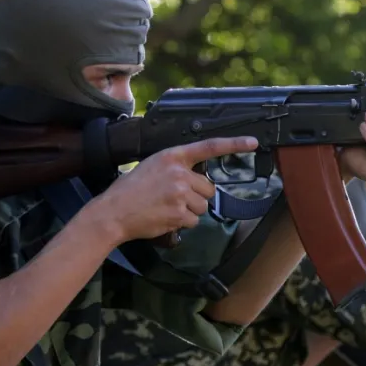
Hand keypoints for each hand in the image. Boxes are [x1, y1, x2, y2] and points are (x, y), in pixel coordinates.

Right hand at [93, 136, 257, 242]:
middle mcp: (179, 173)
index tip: (253, 142)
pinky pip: (193, 221)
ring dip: (189, 211)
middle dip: (197, 196)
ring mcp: (180, 194)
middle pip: (209, 188)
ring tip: (166, 208)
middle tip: (174, 198)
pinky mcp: (179, 213)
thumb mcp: (151, 166)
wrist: (112, 212)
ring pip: (202, 206)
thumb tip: (197, 178)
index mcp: (172, 156)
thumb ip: (176, 167)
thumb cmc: (129, 190)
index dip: (234, 144)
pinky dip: (182, 223)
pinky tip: (165, 217)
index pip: (209, 146)